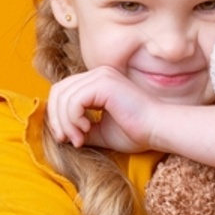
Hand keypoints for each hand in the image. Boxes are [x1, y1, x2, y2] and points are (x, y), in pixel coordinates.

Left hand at [46, 66, 161, 153]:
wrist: (159, 129)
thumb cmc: (136, 132)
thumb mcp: (101, 131)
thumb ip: (81, 129)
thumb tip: (61, 135)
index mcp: (98, 82)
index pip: (63, 92)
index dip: (57, 116)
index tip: (68, 139)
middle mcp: (98, 74)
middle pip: (58, 91)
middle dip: (56, 119)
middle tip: (66, 140)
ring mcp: (101, 76)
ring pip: (63, 96)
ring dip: (65, 122)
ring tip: (79, 139)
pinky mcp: (104, 83)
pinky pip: (74, 100)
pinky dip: (73, 118)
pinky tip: (87, 129)